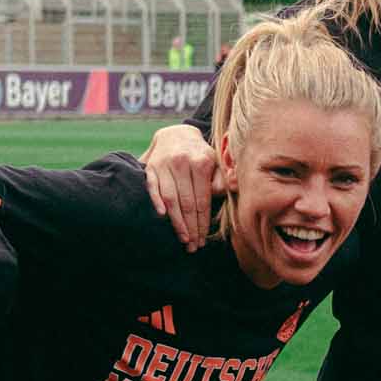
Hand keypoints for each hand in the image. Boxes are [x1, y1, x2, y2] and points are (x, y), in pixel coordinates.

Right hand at [142, 124, 222, 249]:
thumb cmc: (200, 155)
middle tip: (193, 245)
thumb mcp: (215, 162)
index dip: (202, 222)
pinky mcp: (150, 167)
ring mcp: (164, 165)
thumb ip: (222, 179)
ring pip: (170, 198)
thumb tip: (230, 190)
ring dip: (176, 221)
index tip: (203, 239)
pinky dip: (156, 201)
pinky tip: (162, 216)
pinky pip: (152, 186)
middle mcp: (181, 162)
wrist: (176, 134)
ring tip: (183, 238)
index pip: (202, 200)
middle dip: (190, 227)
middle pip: (186, 203)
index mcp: (200, 162)